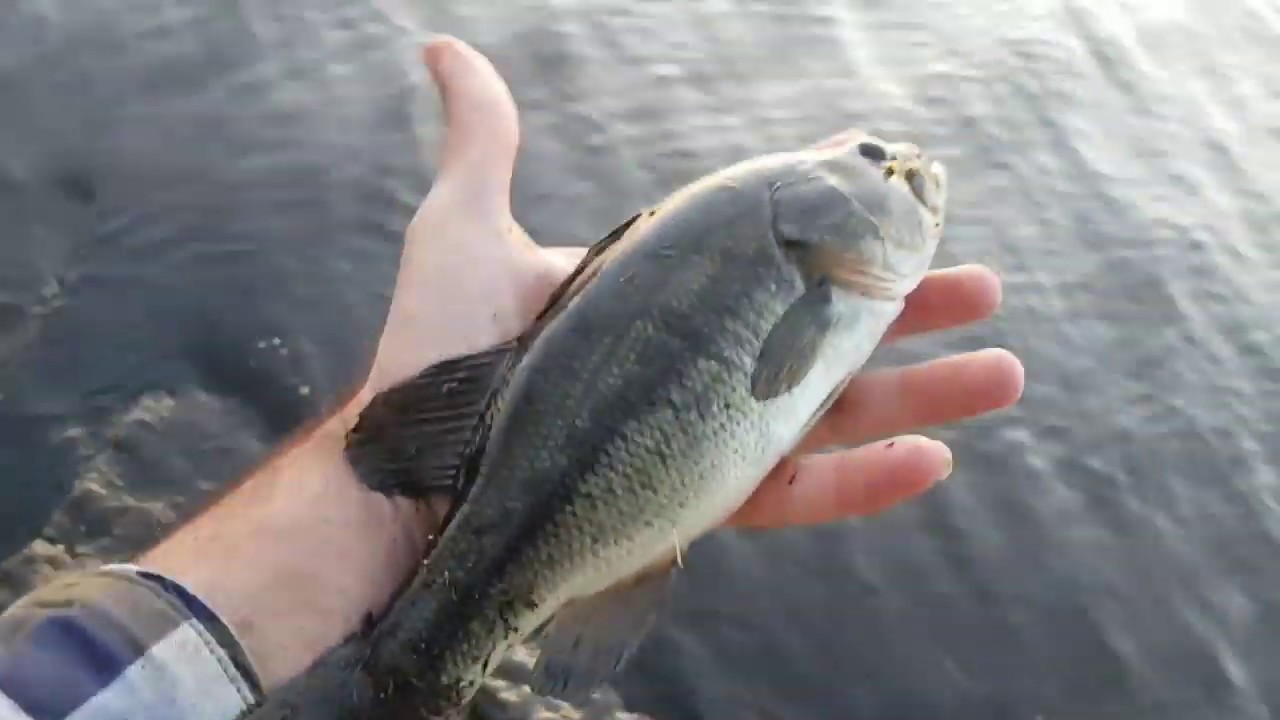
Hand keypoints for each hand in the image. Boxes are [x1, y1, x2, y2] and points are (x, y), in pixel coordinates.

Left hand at [359, 36, 1024, 532]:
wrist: (409, 478)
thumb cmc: (437, 352)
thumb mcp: (465, 227)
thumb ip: (483, 139)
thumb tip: (446, 47)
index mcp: (663, 304)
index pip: (770, 261)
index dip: (840, 234)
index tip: (901, 199)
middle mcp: (691, 366)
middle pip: (821, 337)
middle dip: (909, 313)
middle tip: (983, 288)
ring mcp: (697, 436)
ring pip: (833, 417)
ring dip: (922, 398)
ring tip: (1001, 373)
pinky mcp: (697, 502)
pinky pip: (796, 492)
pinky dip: (866, 484)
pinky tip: (932, 460)